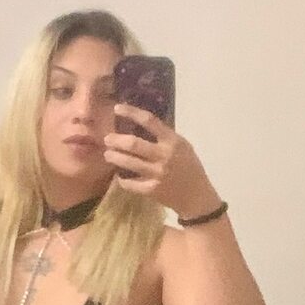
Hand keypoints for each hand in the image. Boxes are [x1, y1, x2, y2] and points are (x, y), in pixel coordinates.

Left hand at [103, 103, 221, 217]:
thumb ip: (165, 136)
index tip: (117, 108)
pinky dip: (123, 180)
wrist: (197, 196)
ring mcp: (158, 174)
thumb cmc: (190, 167)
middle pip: (134, 144)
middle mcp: (164, 156)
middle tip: (107, 139)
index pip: (149, 121)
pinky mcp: (152, 190)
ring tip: (108, 155)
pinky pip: (131, 184)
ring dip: (115, 157)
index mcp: (172, 141)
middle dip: (116, 140)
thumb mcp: (183, 146)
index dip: (131, 113)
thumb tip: (141, 123)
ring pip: (130, 163)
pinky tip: (119, 177)